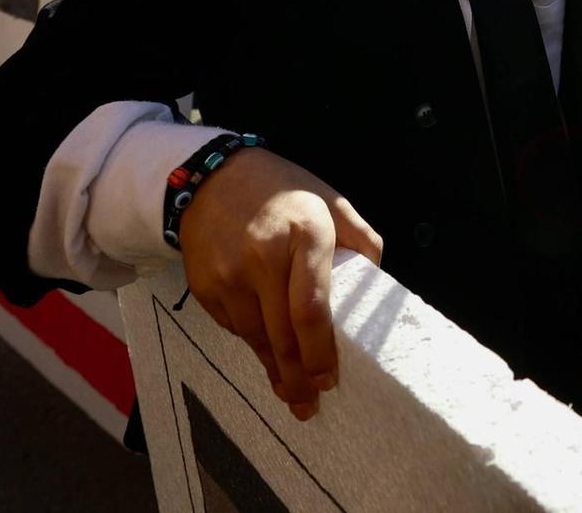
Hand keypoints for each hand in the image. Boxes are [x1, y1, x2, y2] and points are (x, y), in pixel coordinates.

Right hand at [178, 147, 384, 419]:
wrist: (210, 177)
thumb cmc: (281, 190)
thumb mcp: (329, 199)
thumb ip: (360, 235)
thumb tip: (377, 275)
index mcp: (304, 235)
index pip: (312, 310)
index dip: (321, 353)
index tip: (330, 379)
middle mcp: (262, 259)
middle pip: (282, 335)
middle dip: (298, 378)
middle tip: (311, 404)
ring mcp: (228, 275)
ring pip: (255, 338)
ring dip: (274, 370)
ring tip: (290, 392)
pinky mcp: (204, 287)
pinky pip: (234, 327)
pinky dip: (253, 344)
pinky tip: (266, 355)